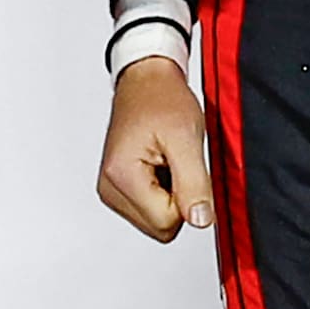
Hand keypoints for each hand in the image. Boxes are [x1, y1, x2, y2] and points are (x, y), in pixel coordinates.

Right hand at [99, 57, 212, 241]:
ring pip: (157, 220)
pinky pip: (152, 207)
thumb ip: (194, 183)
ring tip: (168, 160)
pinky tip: (161, 164)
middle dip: (179, 199)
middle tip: (176, 162)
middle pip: (160, 226)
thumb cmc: (161, 100)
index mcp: (121, 177)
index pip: (166, 222)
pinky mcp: (120, 188)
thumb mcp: (187, 138)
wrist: (146, 82)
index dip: (188, 198)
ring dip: (172, 194)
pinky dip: (165, 190)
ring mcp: (112, 190)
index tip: (184, 166)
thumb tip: (200, 220)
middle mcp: (109, 188)